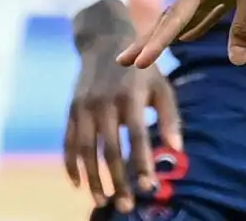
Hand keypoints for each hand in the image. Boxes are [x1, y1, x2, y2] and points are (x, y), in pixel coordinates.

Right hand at [65, 0, 182, 212]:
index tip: (149, 186)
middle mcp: (105, 102)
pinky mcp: (71, 110)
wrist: (105, 42)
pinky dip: (71, 165)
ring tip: (104, 201)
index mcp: (131, 96)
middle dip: (119, 180)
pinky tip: (78, 185)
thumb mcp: (161, 86)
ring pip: (86, 151)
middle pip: (110, 149)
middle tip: (127, 206)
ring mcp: (84, 107)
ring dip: (94, 179)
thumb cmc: (142, 70)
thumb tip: (177, 150)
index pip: (138, 136)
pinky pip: (69, 143)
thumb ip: (170, 118)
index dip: (143, 162)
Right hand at [122, 0, 245, 68]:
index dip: (156, 44)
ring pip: (190, 15)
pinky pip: (211, 11)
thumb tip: (236, 60)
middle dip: (149, 40)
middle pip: (172, 17)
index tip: (136, 65)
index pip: (174, 19)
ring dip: (172, 35)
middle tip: (123, 62)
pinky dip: (199, 25)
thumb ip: (245, 26)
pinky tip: (191, 37)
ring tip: (150, 52)